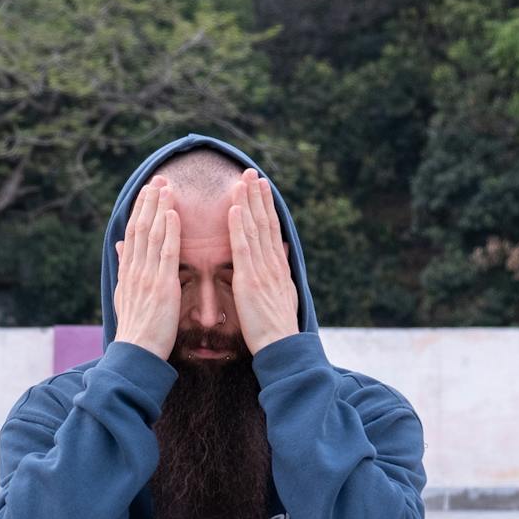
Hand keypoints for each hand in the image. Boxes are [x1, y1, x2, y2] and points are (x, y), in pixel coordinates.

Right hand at [113, 178, 180, 358]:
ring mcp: (148, 276)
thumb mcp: (125, 295)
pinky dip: (170, 231)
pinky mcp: (162, 286)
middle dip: (149, 201)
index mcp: (129, 272)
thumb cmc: (137, 330)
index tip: (147, 190)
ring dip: (159, 208)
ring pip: (152, 234)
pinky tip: (173, 213)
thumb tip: (120, 247)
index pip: (133, 233)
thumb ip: (124, 269)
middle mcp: (136, 270)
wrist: (136, 353)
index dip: (140, 209)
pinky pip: (166, 253)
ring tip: (166, 186)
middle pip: (141, 227)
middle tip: (158, 177)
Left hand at [227, 171, 298, 354]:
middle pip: (265, 222)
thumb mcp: (284, 292)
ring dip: (248, 202)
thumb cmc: (277, 326)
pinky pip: (243, 249)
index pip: (271, 228)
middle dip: (257, 196)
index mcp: (277, 266)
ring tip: (243, 180)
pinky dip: (239, 226)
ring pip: (255, 229)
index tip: (261, 186)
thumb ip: (281, 268)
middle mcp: (271, 263)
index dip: (266, 205)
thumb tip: (282, 249)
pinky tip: (234, 209)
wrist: (281, 346)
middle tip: (252, 172)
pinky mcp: (250, 280)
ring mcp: (262, 270)